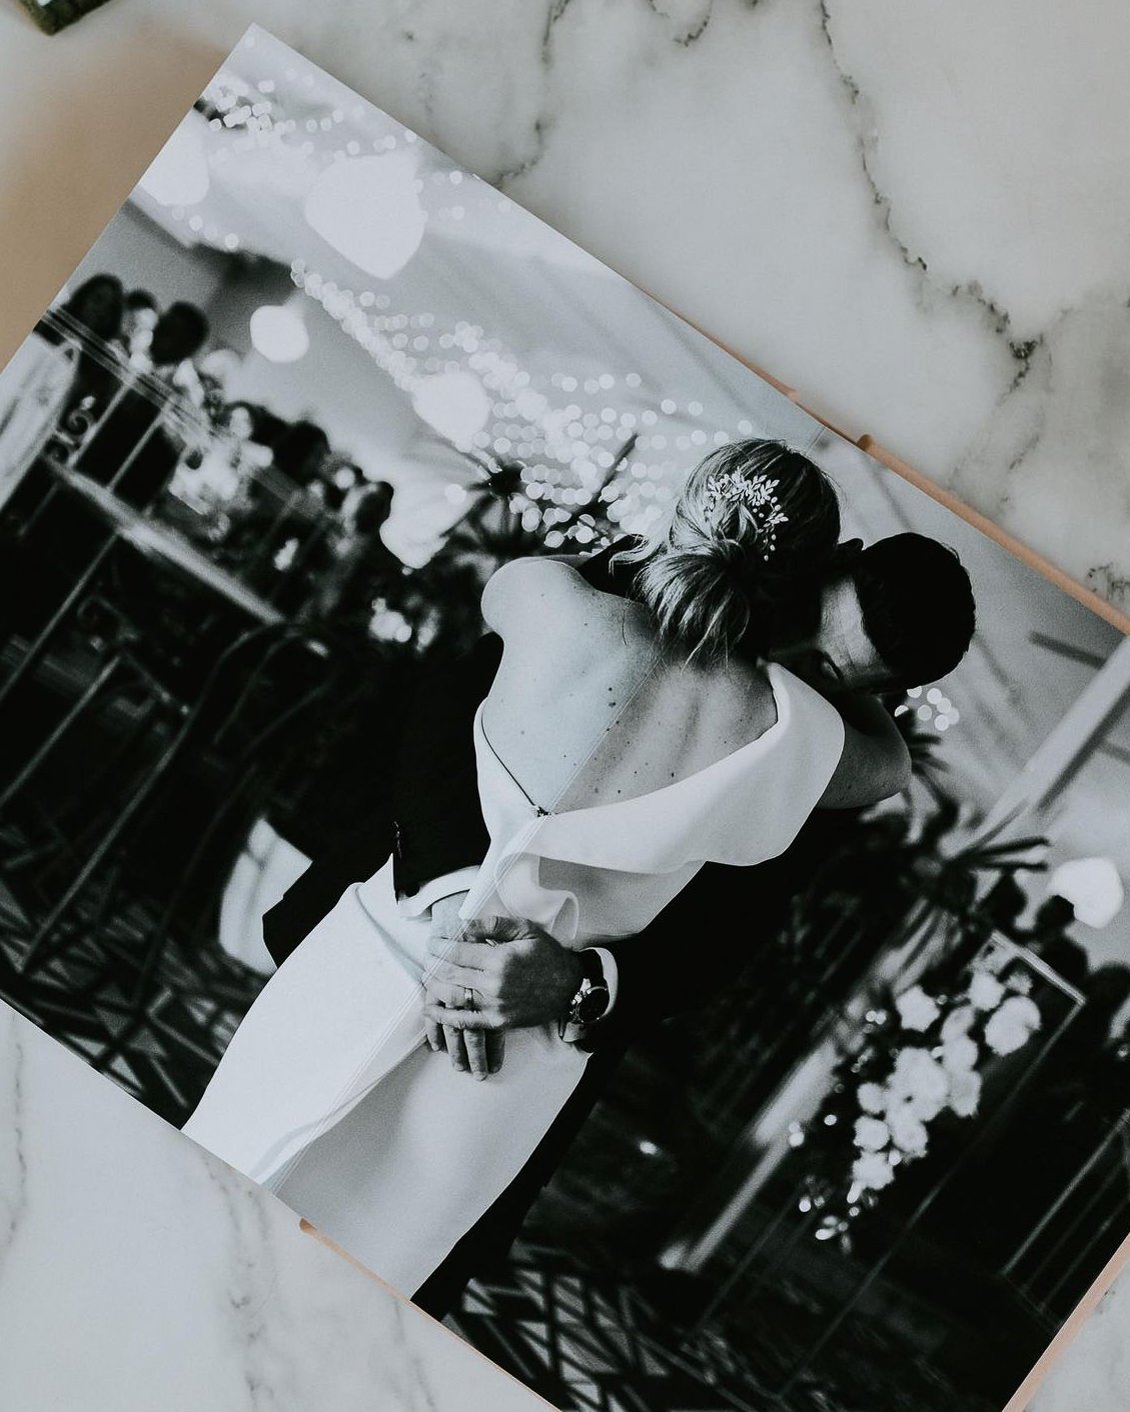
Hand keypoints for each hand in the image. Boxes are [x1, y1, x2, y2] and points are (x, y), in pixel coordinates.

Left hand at [423, 915, 583, 1064]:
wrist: (570, 987)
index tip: (432, 941)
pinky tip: (431, 1009)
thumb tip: (465, 926)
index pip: (458, 951)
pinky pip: (465, 1021)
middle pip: (451, 973)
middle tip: (427, 956)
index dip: (440, 945)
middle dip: (434, 963)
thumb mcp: (525, 930)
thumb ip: (494, 925)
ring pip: (453, 995)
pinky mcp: (497, 1022)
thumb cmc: (547, 955)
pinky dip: (445, 1017)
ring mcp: (494, 1005)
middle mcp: (493, 984)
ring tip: (427, 976)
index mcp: (500, 958)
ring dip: (434, 986)